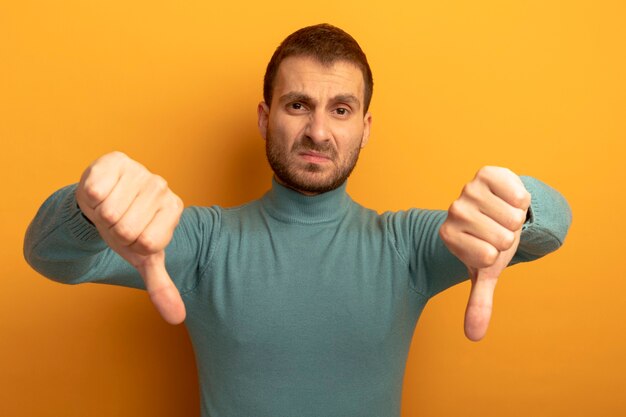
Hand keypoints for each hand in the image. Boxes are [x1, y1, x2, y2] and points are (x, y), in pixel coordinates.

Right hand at [75, 151, 185, 323]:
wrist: (102, 202)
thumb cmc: (127, 230)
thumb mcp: (143, 258)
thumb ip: (161, 287)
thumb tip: (177, 319)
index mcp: (174, 210)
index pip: (148, 243)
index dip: (132, 246)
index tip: (133, 237)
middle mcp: (162, 187)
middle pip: (127, 228)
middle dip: (114, 232)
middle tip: (117, 222)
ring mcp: (141, 171)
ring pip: (110, 211)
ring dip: (101, 215)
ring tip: (109, 209)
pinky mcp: (115, 160)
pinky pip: (96, 190)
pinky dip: (90, 198)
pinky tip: (99, 192)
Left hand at [439, 166, 530, 340]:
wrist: (499, 208)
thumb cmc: (491, 241)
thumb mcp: (486, 271)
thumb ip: (478, 302)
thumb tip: (473, 336)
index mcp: (448, 237)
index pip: (487, 257)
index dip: (497, 255)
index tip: (489, 247)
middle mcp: (453, 212)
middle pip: (501, 238)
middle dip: (509, 237)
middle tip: (498, 230)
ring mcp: (467, 191)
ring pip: (511, 216)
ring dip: (515, 217)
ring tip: (503, 215)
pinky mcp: (486, 174)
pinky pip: (516, 193)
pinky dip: (520, 199)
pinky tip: (508, 198)